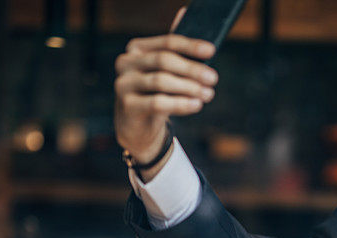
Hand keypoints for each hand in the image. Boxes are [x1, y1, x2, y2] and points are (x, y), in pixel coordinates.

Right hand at [114, 7, 217, 175]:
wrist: (137, 127)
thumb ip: (174, 47)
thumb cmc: (155, 94)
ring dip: (189, 88)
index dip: (190, 46)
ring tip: (208, 94)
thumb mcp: (164, 71)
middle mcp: (126, 63)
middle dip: (192, 69)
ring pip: (161, 81)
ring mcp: (123, 84)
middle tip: (213, 78)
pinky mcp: (127, 106)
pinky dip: (180, 104)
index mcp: (136, 49)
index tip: (211, 51)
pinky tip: (196, 105)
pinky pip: (158, 103)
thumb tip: (186, 11)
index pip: (167, 43)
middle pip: (164, 61)